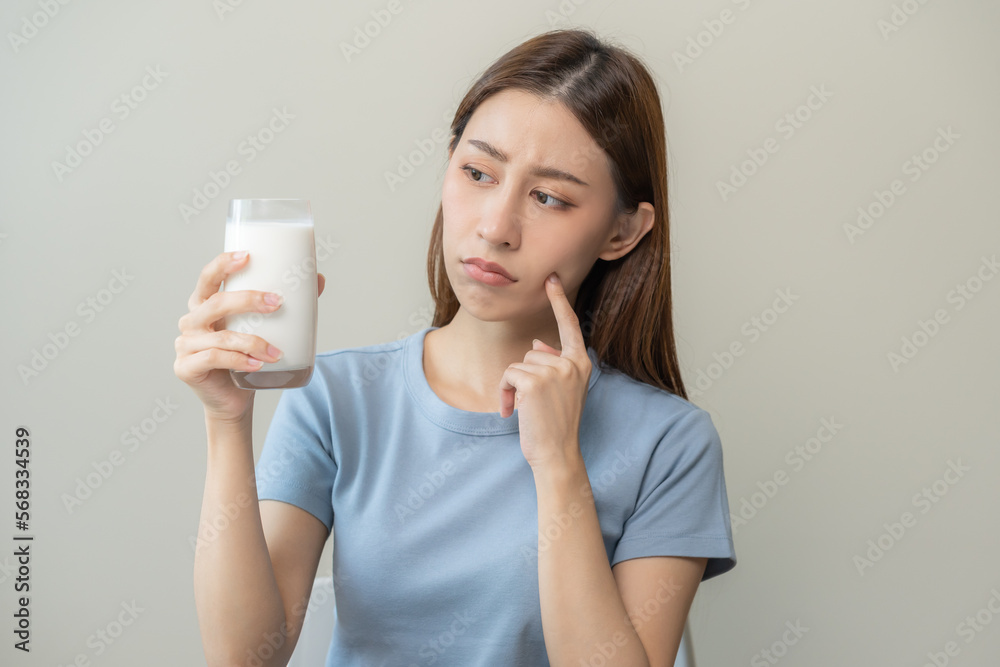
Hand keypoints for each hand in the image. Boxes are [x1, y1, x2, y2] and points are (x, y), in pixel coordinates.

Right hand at [173, 251, 325, 424]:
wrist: (234, 399)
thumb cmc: (247, 357)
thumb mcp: (263, 328)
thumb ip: (284, 304)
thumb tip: (319, 279)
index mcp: (204, 304)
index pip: (208, 277)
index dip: (223, 264)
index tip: (248, 256)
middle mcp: (191, 321)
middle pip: (216, 303)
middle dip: (248, 300)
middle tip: (277, 303)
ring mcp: (185, 345)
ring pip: (220, 336)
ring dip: (252, 342)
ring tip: (276, 352)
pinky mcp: (185, 367)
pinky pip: (213, 359)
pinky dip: (238, 360)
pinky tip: (257, 365)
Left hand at [499, 273, 590, 470]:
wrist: (557, 454)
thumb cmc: (556, 425)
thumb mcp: (562, 391)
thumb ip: (553, 364)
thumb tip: (538, 343)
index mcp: (581, 363)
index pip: (570, 325)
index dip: (559, 301)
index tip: (551, 279)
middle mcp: (571, 364)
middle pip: (532, 352)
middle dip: (524, 376)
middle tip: (532, 404)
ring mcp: (554, 372)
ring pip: (518, 364)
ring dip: (512, 387)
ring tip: (523, 410)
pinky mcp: (534, 382)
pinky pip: (508, 374)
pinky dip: (504, 393)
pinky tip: (511, 411)